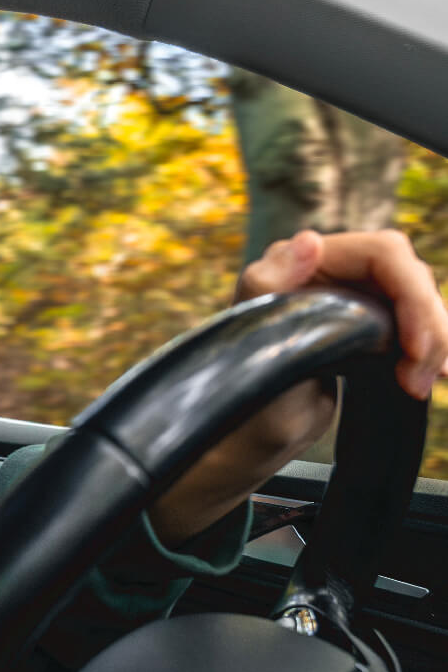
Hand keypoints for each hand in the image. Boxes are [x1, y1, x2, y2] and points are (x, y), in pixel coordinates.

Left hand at [147, 229, 447, 546]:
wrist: (247, 430)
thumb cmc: (242, 389)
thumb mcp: (251, 340)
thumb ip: (269, 288)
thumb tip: (309, 241)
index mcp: (298, 261)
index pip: (382, 252)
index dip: (411, 293)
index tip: (415, 346)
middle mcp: (326, 269)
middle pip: (408, 275)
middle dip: (430, 324)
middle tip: (421, 378)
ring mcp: (348, 295)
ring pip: (417, 302)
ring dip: (434, 342)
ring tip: (420, 385)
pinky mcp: (364, 325)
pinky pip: (413, 325)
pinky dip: (428, 349)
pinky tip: (430, 376)